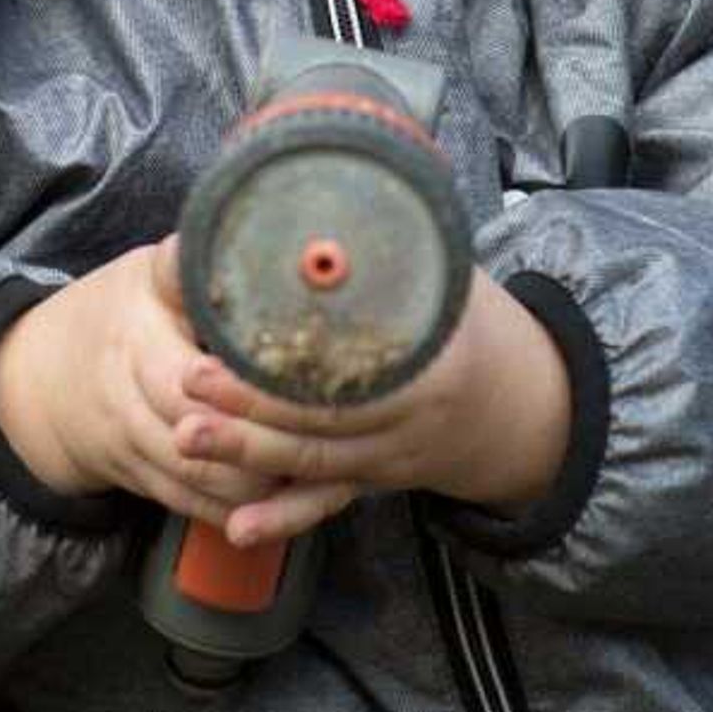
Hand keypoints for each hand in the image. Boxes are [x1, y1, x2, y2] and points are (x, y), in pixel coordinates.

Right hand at [0, 239, 293, 522]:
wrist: (38, 375)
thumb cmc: (120, 312)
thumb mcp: (150, 275)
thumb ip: (193, 264)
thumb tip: (246, 219)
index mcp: (136, 336)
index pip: (186, 374)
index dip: (238, 390)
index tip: (293, 385)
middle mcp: (126, 393)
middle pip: (193, 434)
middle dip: (255, 444)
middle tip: (318, 440)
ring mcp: (128, 441)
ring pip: (192, 477)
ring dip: (250, 486)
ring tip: (309, 473)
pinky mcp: (137, 477)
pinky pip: (186, 504)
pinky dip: (232, 510)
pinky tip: (278, 505)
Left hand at [174, 268, 569, 547]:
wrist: (528, 403)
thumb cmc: (476, 322)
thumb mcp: (451, 279)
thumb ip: (396, 252)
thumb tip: (341, 183)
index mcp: (436, 362)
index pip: (348, 375)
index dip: (280, 370)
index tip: (220, 349)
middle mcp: (414, 420)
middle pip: (321, 425)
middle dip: (247, 411)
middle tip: (186, 386)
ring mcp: (395, 458)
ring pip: (314, 467)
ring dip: (246, 455)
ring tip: (184, 440)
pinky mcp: (377, 479)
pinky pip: (326, 502)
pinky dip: (282, 517)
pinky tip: (236, 528)